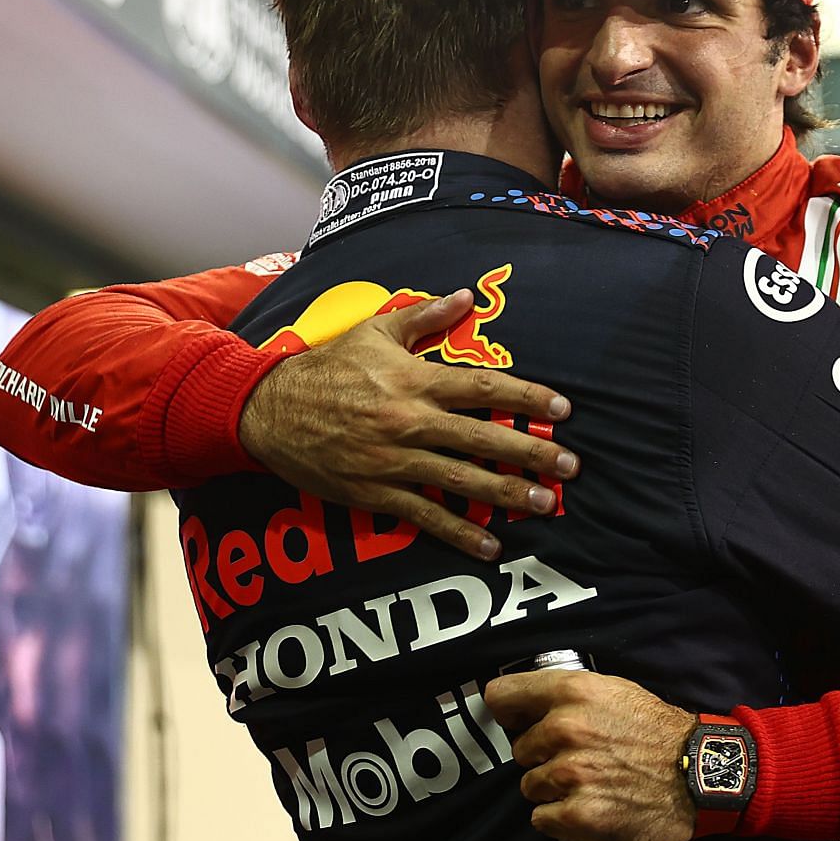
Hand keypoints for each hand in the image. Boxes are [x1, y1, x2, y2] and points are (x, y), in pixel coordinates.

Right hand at [240, 289, 579, 559]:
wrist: (269, 411)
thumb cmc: (327, 368)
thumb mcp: (374, 331)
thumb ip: (424, 316)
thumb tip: (466, 295)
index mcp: (415, 380)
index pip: (484, 387)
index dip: (527, 396)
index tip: (562, 407)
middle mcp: (410, 420)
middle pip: (483, 437)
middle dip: (532, 452)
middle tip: (571, 466)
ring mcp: (394, 460)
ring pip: (462, 479)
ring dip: (508, 494)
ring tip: (546, 505)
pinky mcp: (376, 492)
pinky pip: (426, 514)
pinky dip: (459, 532)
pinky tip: (491, 545)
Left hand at [486, 669, 696, 840]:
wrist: (700, 774)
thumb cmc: (656, 731)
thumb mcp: (614, 691)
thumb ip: (567, 697)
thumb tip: (520, 709)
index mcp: (572, 692)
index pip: (502, 696)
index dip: (507, 712)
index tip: (518, 723)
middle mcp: (565, 729)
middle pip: (519, 750)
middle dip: (542, 756)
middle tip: (580, 760)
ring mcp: (570, 774)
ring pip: (530, 786)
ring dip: (553, 790)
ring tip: (591, 785)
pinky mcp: (578, 816)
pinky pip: (542, 819)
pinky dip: (561, 818)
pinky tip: (591, 807)